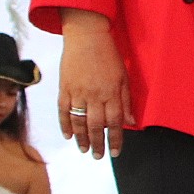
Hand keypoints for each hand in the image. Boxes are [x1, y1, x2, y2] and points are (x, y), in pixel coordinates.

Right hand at [58, 11, 134, 158]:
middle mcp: (94, 95)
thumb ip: (126, 100)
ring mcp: (77, 92)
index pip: (115, 122)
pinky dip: (65, 124)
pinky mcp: (64, 88)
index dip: (116, 139)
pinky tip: (68, 136)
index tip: (115, 152)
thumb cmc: (109, 56)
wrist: (86, 37)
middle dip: (97, 144)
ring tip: (84, 150)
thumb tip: (131, 122)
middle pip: (96, 126)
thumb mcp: (123, 77)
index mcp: (111, 93)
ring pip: (78, 121)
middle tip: (98, 156)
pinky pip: (63, 111)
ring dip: (81, 138)